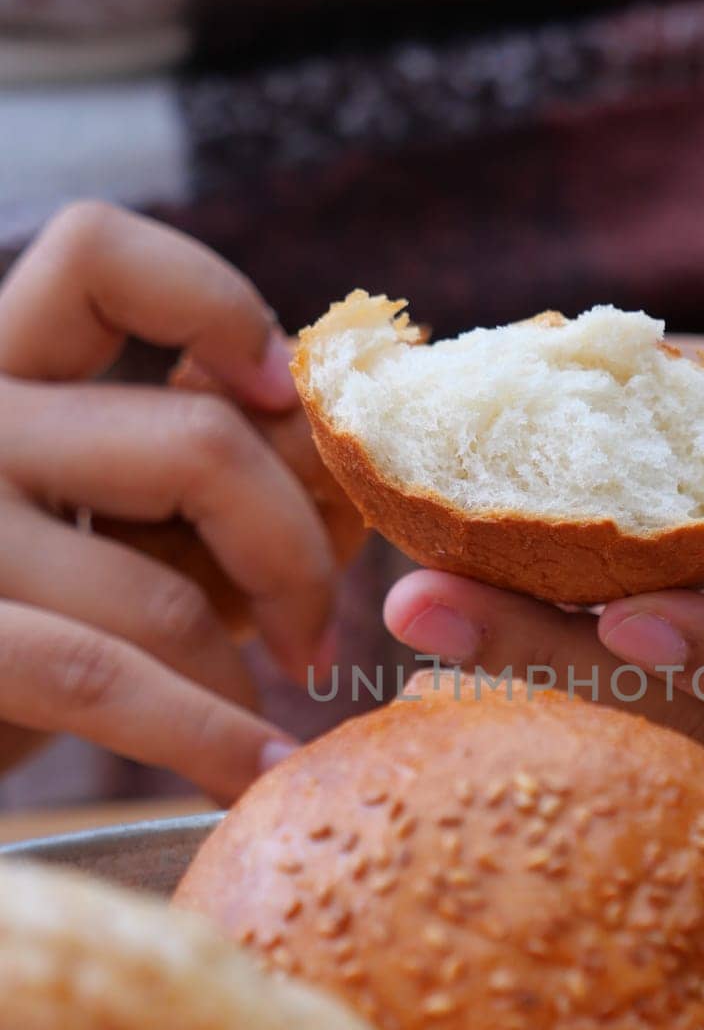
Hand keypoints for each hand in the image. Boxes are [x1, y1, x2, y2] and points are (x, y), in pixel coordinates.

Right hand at [0, 202, 336, 801]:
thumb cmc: (22, 620)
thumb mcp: (101, 524)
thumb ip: (193, 474)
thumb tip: (342, 452)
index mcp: (0, 367)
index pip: (96, 255)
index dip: (214, 304)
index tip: (284, 392)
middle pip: (197, 444)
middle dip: (296, 555)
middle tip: (316, 636)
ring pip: (162, 585)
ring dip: (243, 674)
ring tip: (271, 732)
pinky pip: (103, 680)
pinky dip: (205, 738)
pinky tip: (253, 774)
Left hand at [384, 340, 703, 800]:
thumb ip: (671, 415)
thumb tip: (503, 380)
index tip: (625, 614)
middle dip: (563, 670)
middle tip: (427, 608)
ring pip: (638, 744)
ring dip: (512, 683)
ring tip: (413, 614)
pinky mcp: (676, 739)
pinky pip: (599, 731)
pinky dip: (513, 681)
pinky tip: (430, 633)